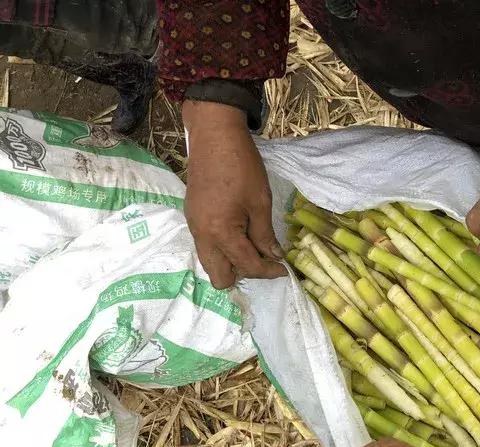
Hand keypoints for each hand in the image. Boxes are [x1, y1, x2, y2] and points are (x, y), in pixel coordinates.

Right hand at [183, 101, 285, 288]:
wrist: (214, 135)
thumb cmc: (241, 166)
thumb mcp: (260, 202)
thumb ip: (265, 235)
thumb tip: (273, 257)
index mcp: (220, 232)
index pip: (247, 265)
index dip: (268, 271)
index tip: (284, 269)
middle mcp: (201, 235)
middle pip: (219, 276)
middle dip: (244, 274)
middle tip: (265, 259)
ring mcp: (194, 226)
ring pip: (211, 263)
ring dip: (232, 262)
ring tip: (254, 246)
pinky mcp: (192, 217)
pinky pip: (207, 246)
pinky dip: (223, 249)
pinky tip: (240, 233)